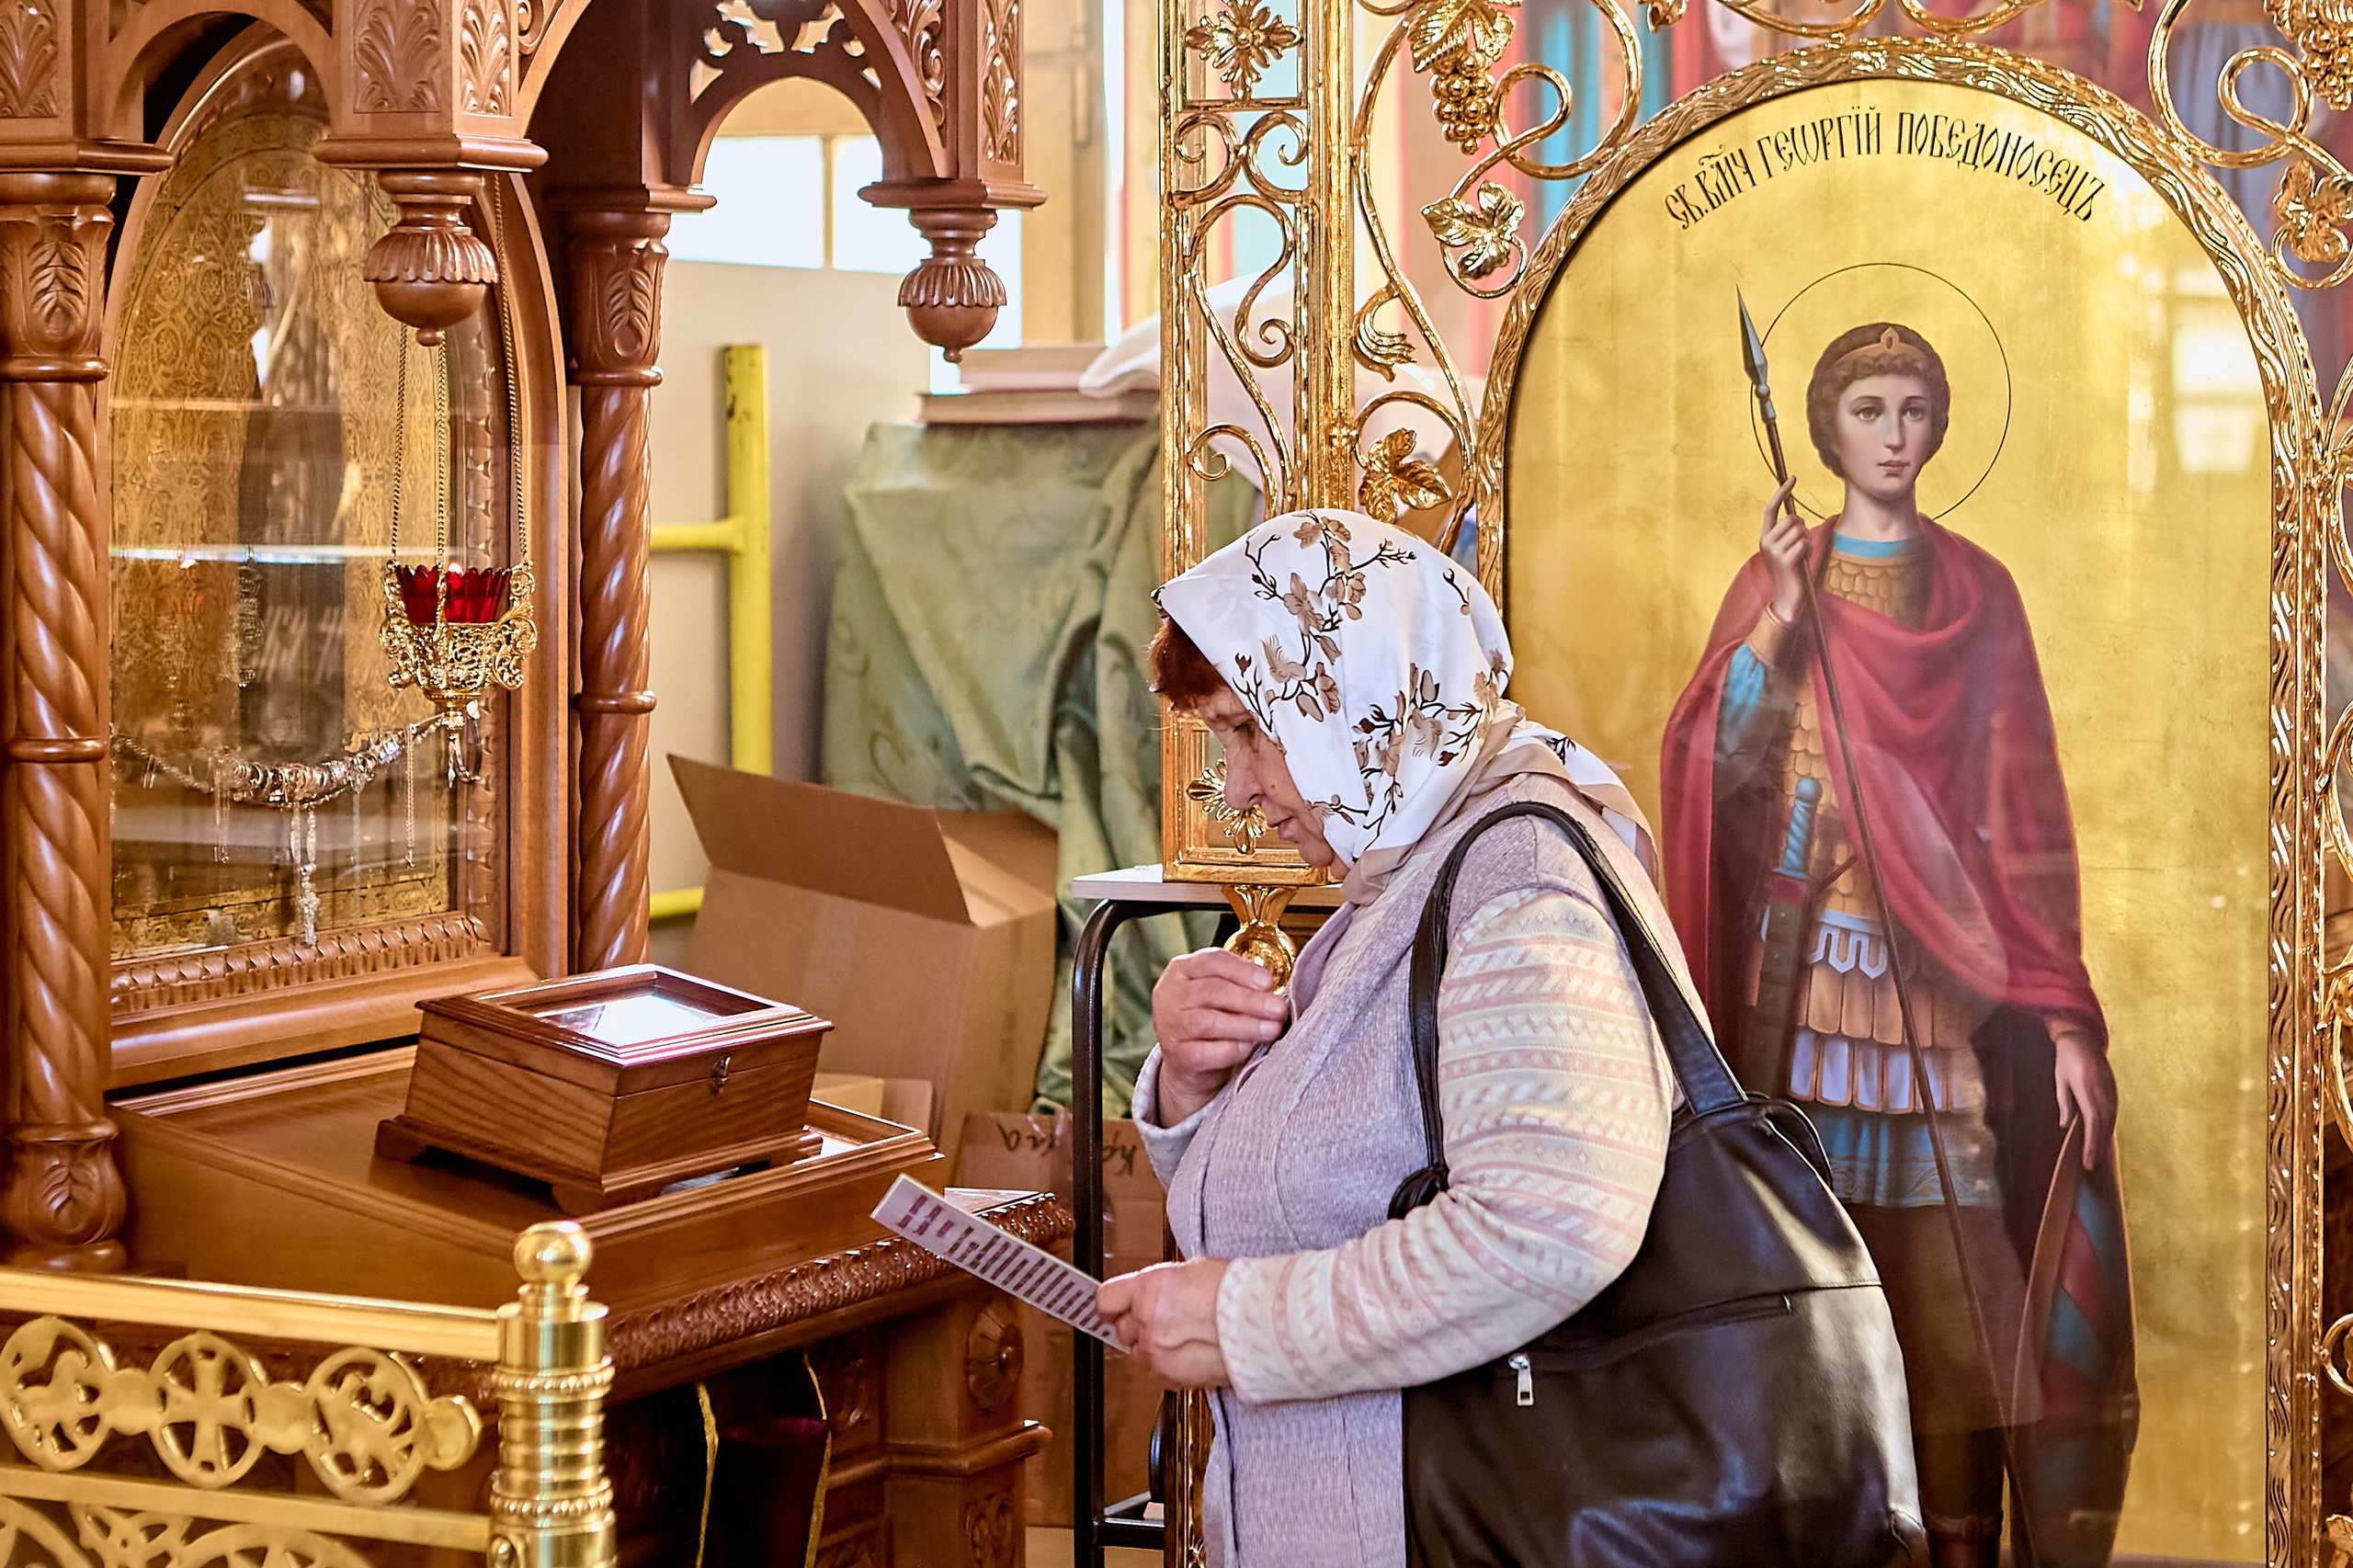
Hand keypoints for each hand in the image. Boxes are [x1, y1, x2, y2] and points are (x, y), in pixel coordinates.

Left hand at [1098, 1259, 1231, 1388]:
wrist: (1263, 1325)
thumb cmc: (1238, 1294)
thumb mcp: (1194, 1271)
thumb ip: (1164, 1285)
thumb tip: (1157, 1292)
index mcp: (1149, 1289)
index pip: (1107, 1299)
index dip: (1111, 1304)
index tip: (1113, 1307)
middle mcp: (1147, 1321)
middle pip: (1122, 1328)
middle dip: (1137, 1325)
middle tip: (1161, 1320)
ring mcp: (1157, 1352)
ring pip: (1137, 1353)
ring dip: (1151, 1347)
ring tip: (1180, 1338)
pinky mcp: (1171, 1377)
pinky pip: (1156, 1373)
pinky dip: (1166, 1366)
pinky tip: (1188, 1353)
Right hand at [1151, 947, 1287, 1123]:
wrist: (1187, 1062)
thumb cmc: (1209, 1020)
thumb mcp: (1219, 995)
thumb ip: (1240, 987)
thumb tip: (1272, 992)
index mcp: (1182, 970)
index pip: (1211, 961)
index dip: (1243, 971)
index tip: (1268, 982)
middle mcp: (1170, 995)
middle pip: (1212, 991)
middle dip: (1250, 1000)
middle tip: (1277, 1008)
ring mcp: (1170, 1025)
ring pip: (1208, 1021)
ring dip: (1246, 1025)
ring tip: (1271, 1029)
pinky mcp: (1176, 1056)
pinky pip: (1205, 1052)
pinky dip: (1231, 1049)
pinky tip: (1248, 1047)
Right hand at [1760, 476, 1805, 624]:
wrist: (1785, 599)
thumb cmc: (1790, 574)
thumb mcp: (1786, 550)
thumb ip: (1788, 534)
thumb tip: (1796, 517)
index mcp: (1764, 538)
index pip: (1771, 509)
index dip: (1782, 492)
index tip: (1793, 477)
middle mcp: (1765, 542)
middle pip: (1792, 519)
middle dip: (1803, 528)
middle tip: (1801, 545)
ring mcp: (1773, 551)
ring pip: (1799, 530)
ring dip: (1807, 540)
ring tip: (1802, 554)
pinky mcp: (1784, 559)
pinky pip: (1804, 543)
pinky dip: (1808, 550)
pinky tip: (1803, 561)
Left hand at [2052, 1028, 2115, 1169]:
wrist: (2083, 1038)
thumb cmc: (2067, 1059)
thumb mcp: (2061, 1080)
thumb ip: (2065, 1103)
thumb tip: (2066, 1126)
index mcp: (2087, 1089)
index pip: (2092, 1123)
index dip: (2091, 1144)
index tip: (2089, 1160)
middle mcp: (2102, 1092)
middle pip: (2104, 1125)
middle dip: (2099, 1147)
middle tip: (2094, 1165)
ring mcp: (2111, 1090)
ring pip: (2111, 1120)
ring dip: (2106, 1138)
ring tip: (2100, 1156)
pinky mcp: (2114, 1089)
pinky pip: (2113, 1111)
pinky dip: (2110, 1126)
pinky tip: (2105, 1136)